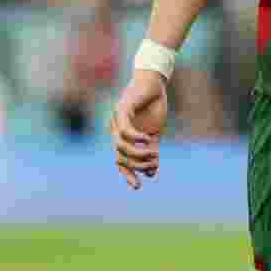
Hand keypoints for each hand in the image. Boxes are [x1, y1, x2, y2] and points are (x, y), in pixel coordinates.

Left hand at [110, 70, 167, 190]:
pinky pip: (125, 130)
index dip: (127, 175)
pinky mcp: (122, 110)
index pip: (120, 162)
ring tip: (152, 154)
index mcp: (122, 138)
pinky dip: (136, 138)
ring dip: (137, 154)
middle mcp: (115, 131)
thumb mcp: (154, 132)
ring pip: (120, 147)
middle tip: (152, 165)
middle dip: (135, 165)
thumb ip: (151, 151)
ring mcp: (117, 121)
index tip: (138, 187)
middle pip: (119, 157)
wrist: (154, 82)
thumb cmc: (153, 105)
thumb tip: (152, 173)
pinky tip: (148, 139)